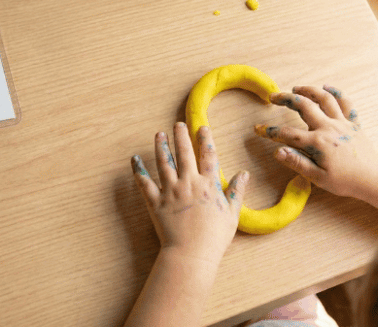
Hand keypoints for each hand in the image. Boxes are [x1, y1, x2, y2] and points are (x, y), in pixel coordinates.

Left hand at [131, 122, 248, 264]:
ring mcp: (170, 191)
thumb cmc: (214, 237)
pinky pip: (144, 182)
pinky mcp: (155, 202)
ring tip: (159, 134)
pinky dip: (138, 170)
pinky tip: (134, 159)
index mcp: (208, 185)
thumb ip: (236, 191)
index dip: (205, 139)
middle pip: (184, 153)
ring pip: (163, 162)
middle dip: (181, 136)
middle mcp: (188, 183)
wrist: (191, 254)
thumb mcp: (232, 214)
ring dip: (160, 146)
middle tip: (177, 124)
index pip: (208, 156)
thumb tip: (244, 174)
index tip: (202, 128)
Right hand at [254, 85, 377, 198]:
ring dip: (309, 90)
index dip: (270, 131)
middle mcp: (329, 128)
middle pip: (304, 106)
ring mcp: (342, 123)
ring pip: (324, 99)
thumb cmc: (345, 181)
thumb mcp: (318, 177)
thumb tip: (278, 152)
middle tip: (273, 97)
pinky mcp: (353, 124)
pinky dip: (337, 93)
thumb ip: (297, 162)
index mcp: (318, 143)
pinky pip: (346, 103)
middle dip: (286, 99)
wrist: (373, 178)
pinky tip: (327, 87)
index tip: (258, 129)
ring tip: (296, 88)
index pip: (288, 134)